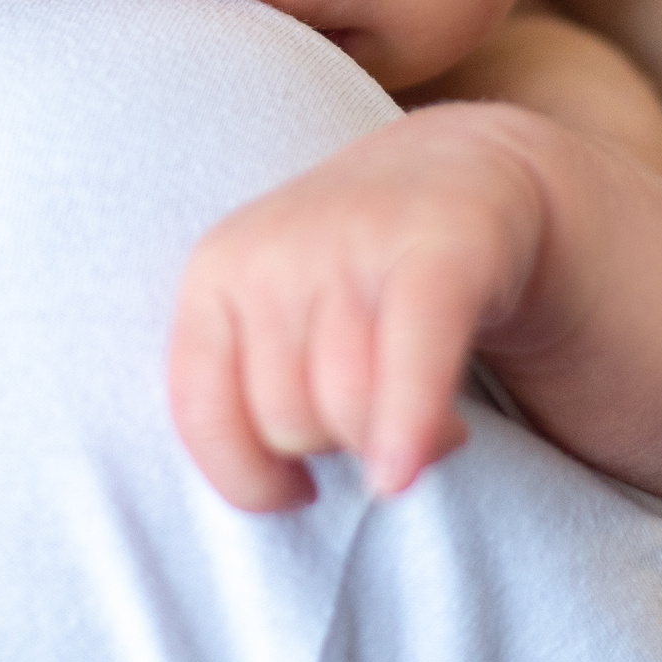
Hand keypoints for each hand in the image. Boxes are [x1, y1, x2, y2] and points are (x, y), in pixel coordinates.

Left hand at [167, 109, 547, 511]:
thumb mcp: (272, 319)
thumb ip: (238, 390)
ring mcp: (356, 241)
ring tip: (423, 419)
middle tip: (371, 416)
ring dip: (393, 445)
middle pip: (286, 422)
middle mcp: (276, 248)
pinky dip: (412, 425)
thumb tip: (258, 491)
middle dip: (333, 447)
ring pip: (350, 410)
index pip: (201, 411)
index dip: (245, 478)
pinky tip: (423, 458)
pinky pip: (415, 357)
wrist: (460, 170)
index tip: (291, 486)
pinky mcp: (442, 247)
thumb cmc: (352, 276)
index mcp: (217, 268)